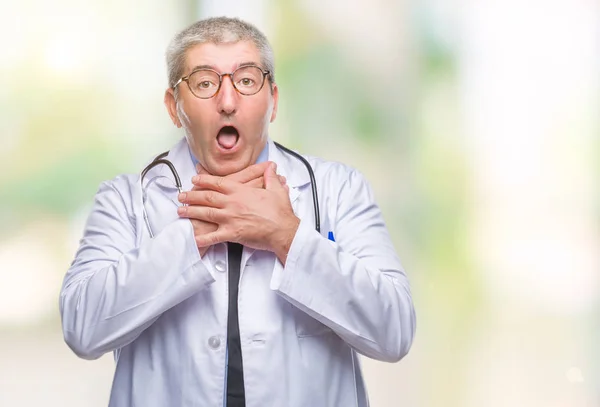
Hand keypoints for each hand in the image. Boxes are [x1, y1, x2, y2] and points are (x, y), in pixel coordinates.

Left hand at [177, 162, 298, 263]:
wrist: (283, 230)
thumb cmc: (280, 212)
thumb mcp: (277, 190)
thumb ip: (270, 178)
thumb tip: (271, 168)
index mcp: (240, 191)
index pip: (218, 183)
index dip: (204, 180)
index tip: (195, 179)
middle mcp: (232, 203)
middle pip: (207, 197)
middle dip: (192, 195)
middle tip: (181, 196)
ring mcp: (230, 218)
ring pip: (205, 213)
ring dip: (191, 212)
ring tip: (181, 211)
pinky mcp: (231, 233)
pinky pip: (213, 237)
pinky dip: (202, 238)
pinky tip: (193, 238)